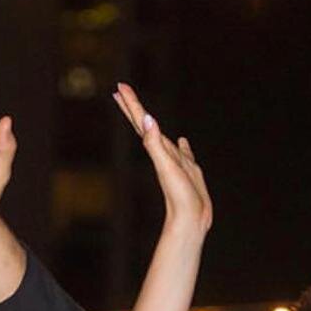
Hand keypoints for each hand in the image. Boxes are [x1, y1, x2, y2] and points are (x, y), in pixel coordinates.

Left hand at [113, 84, 212, 236]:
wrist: (190, 222)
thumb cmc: (178, 197)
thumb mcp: (166, 167)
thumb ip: (155, 144)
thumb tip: (147, 119)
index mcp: (157, 150)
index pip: (141, 122)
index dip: (131, 104)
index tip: (119, 87)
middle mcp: (164, 154)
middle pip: (146, 126)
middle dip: (134, 108)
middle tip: (121, 90)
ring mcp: (176, 162)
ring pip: (163, 137)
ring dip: (154, 124)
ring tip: (147, 113)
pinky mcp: (189, 171)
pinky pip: (184, 153)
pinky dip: (182, 145)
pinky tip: (183, 141)